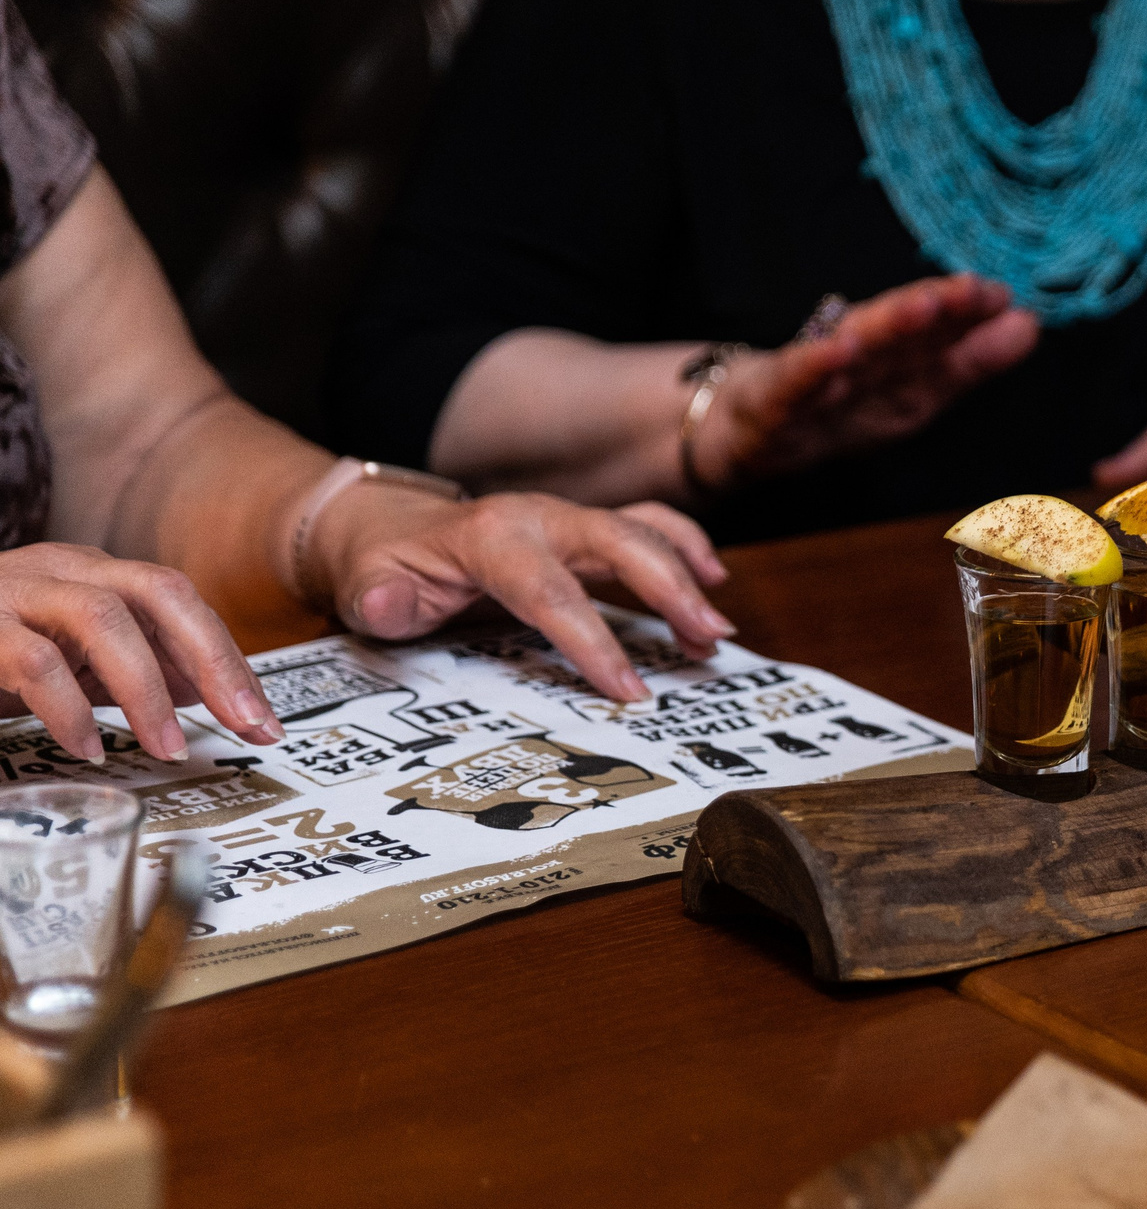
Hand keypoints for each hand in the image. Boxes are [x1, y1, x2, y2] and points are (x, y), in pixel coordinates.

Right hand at [0, 542, 282, 762]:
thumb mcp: (73, 656)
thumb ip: (136, 668)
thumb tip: (213, 692)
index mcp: (95, 573)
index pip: (182, 603)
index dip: (231, 661)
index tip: (267, 724)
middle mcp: (62, 569)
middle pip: (160, 592)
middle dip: (214, 659)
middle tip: (246, 725)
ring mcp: (16, 590)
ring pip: (102, 618)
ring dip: (146, 690)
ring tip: (168, 749)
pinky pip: (33, 660)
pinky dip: (67, 708)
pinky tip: (87, 746)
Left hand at [312, 486, 733, 702]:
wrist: (392, 526)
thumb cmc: (390, 566)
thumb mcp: (368, 587)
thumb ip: (379, 600)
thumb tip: (384, 605)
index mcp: (492, 537)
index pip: (551, 591)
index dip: (593, 642)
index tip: (628, 690)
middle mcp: (541, 517)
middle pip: (620, 542)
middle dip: (669, 589)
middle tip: (708, 640)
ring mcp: (568, 518)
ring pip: (643, 529)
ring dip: (687, 572)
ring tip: (716, 629)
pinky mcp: (586, 527)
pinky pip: (647, 522)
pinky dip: (685, 544)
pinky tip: (713, 579)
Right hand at [692, 275, 1037, 489]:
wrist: (740, 433)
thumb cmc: (833, 400)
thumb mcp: (909, 386)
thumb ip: (969, 358)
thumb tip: (1029, 322)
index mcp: (894, 366)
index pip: (938, 337)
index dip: (969, 317)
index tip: (1003, 295)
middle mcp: (857, 367)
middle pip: (901, 338)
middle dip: (938, 312)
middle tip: (975, 289)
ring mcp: (813, 386)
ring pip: (855, 356)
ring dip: (889, 328)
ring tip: (924, 306)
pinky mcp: (770, 411)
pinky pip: (794, 389)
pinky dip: (814, 369)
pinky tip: (839, 351)